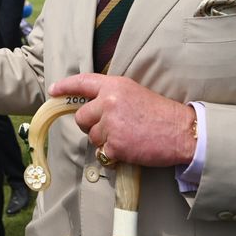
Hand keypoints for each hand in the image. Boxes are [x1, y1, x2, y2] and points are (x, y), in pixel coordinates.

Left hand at [48, 74, 195, 166]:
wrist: (181, 132)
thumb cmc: (160, 112)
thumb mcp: (133, 92)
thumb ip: (110, 95)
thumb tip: (90, 104)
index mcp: (113, 86)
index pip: (82, 83)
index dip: (65, 87)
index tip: (53, 91)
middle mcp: (108, 103)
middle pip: (81, 117)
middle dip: (91, 124)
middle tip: (112, 126)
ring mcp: (111, 124)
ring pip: (92, 136)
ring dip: (104, 139)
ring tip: (127, 135)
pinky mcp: (115, 145)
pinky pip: (103, 152)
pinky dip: (114, 153)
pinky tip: (130, 147)